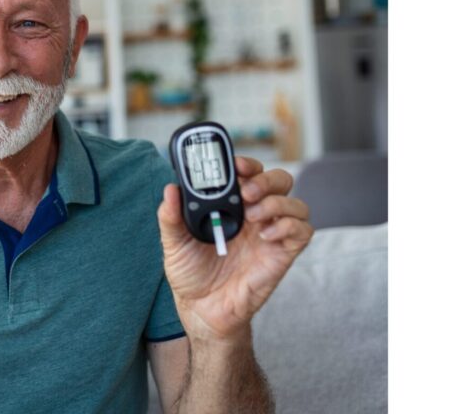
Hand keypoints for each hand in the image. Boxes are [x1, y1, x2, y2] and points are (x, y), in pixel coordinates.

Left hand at [157, 156, 312, 342]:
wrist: (202, 310)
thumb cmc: (190, 274)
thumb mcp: (173, 243)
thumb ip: (170, 217)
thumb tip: (170, 189)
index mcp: (231, 206)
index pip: (249, 174)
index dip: (247, 164)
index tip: (236, 164)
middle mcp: (255, 215)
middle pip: (279, 181)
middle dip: (266, 179)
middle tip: (246, 191)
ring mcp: (271, 234)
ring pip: (295, 203)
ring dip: (277, 202)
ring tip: (253, 216)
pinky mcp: (282, 254)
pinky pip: (302, 231)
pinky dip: (288, 226)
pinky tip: (265, 235)